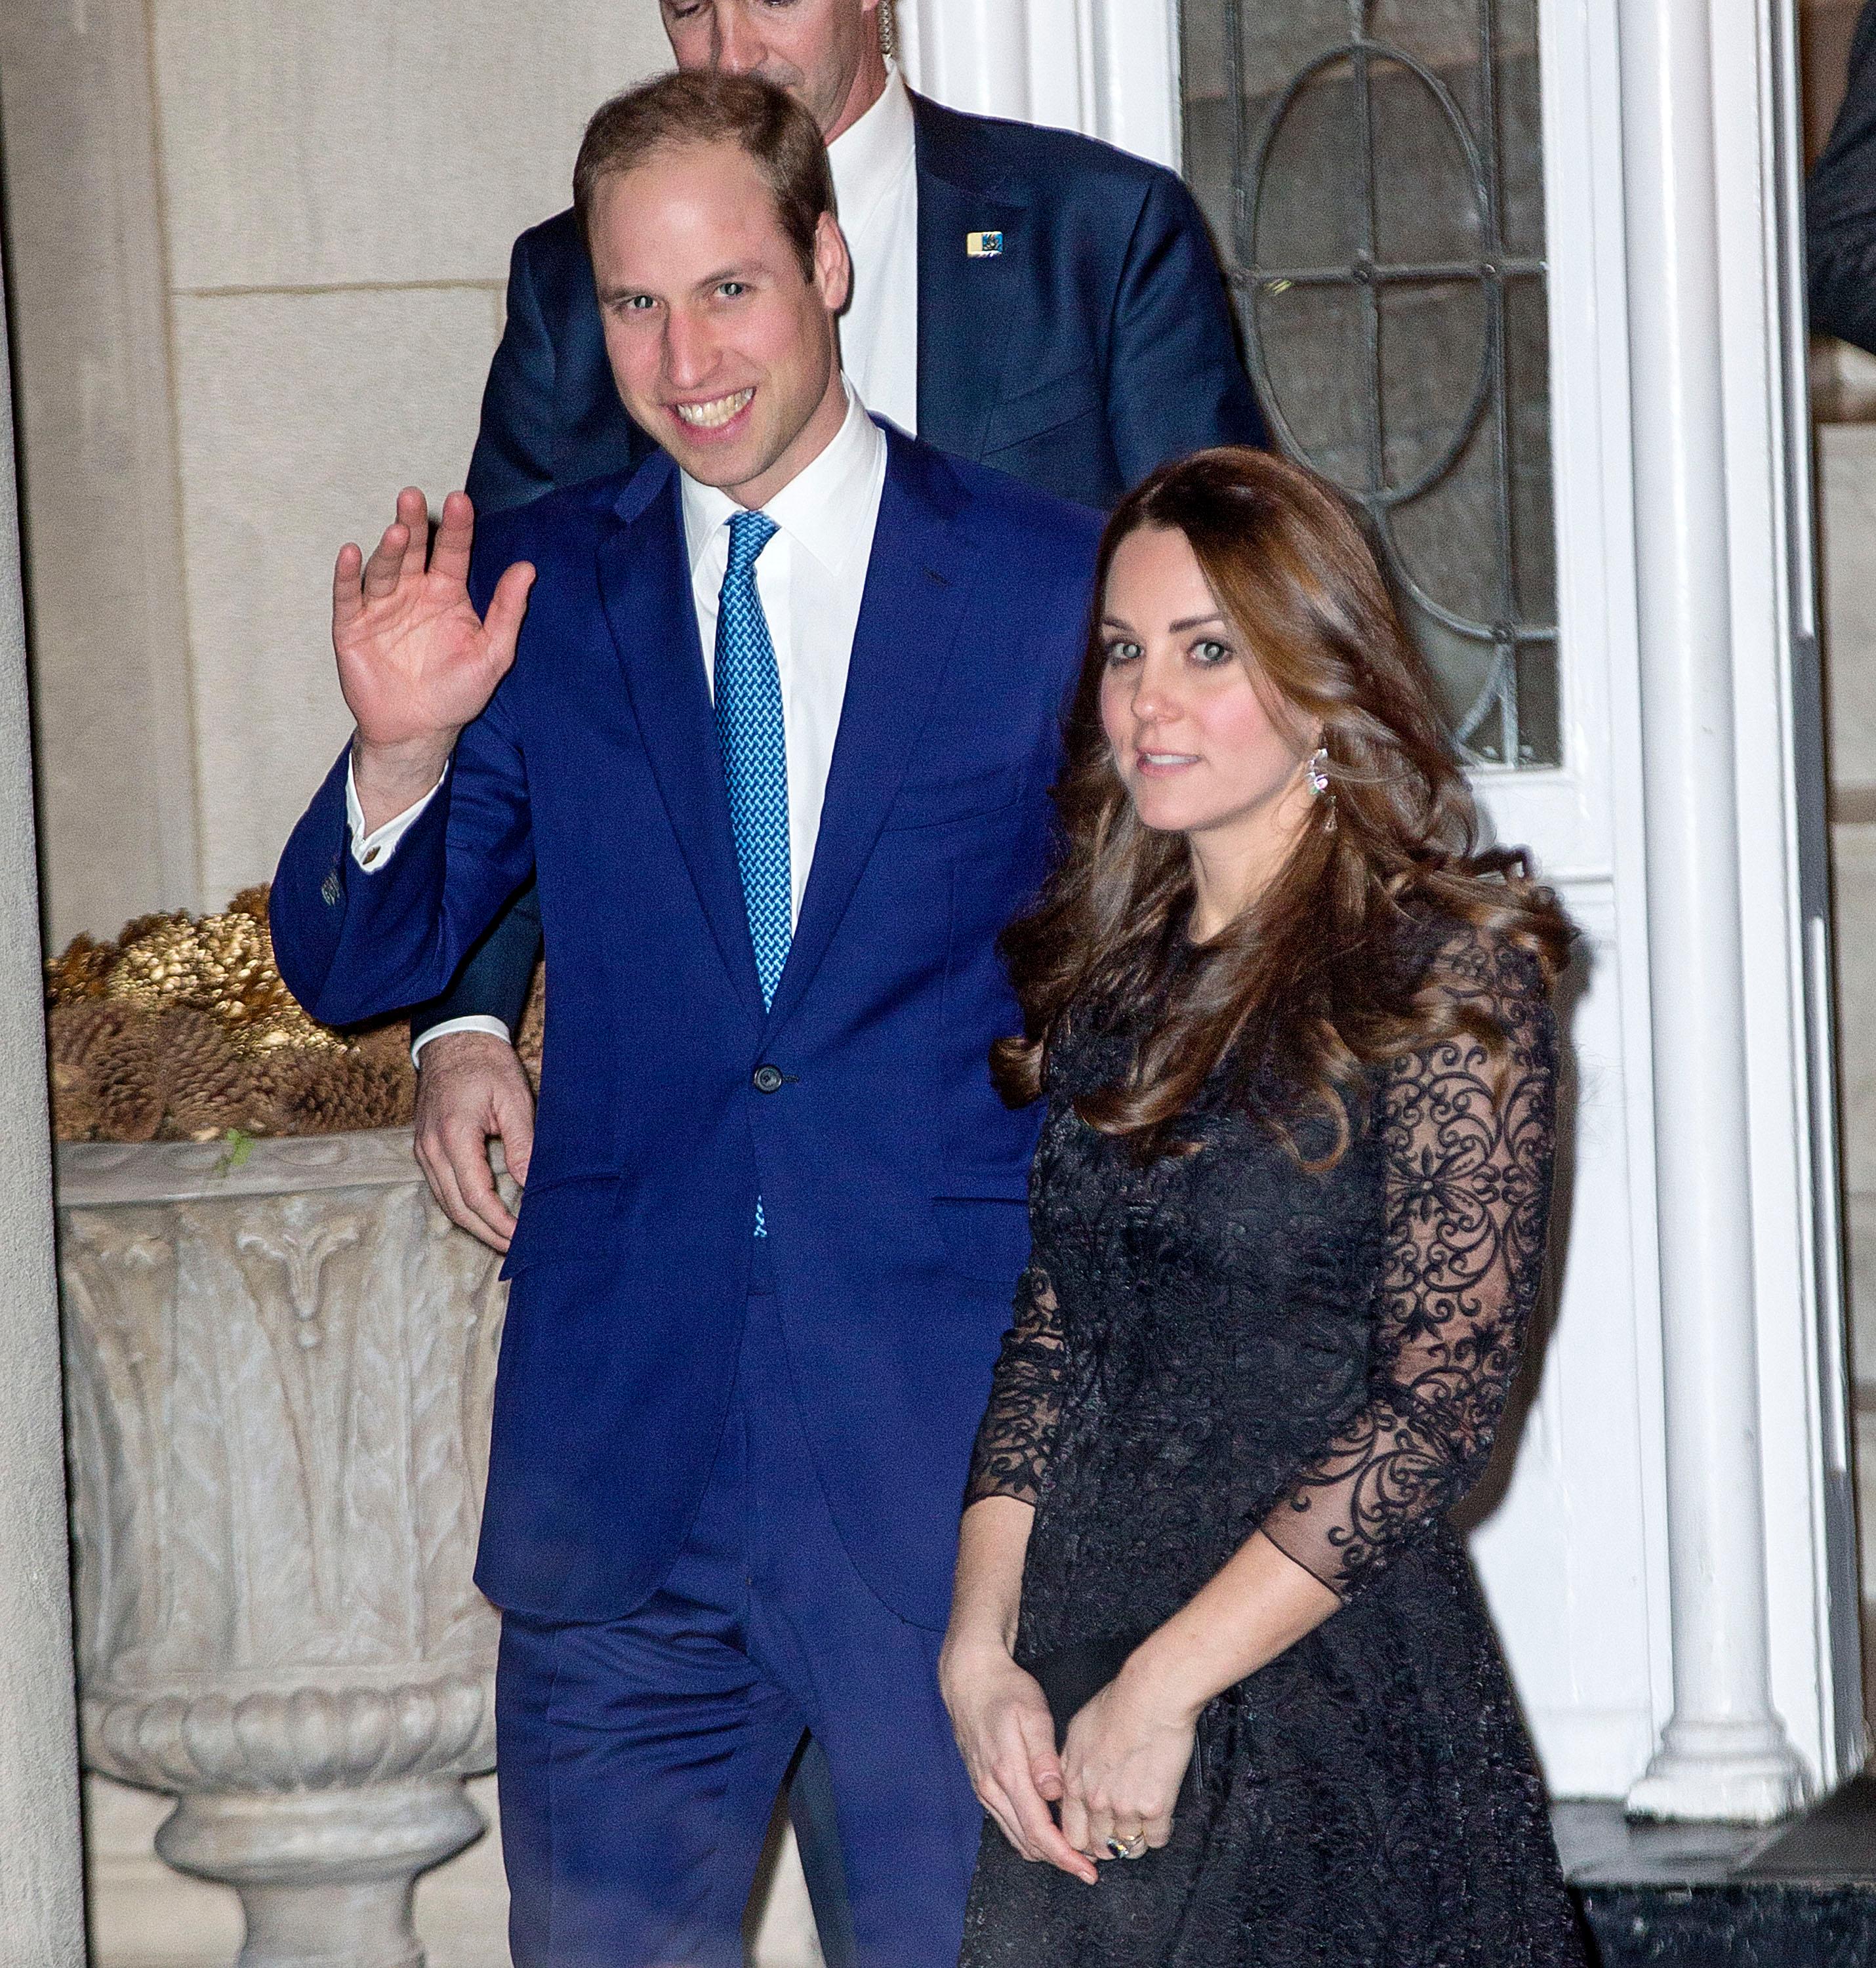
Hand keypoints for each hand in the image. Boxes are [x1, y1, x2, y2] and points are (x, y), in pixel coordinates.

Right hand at [335, 487, 535, 827]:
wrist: (419, 731)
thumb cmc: (458, 692)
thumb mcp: (493, 653)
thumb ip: (508, 610)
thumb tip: (528, 568)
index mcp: (447, 593)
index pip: (452, 552)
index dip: (457, 528)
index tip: (461, 501)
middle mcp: (413, 592)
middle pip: (413, 550)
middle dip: (414, 523)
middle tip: (414, 498)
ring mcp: (381, 607)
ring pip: (383, 569)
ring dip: (388, 549)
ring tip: (397, 531)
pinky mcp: (352, 626)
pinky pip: (348, 596)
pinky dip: (348, 575)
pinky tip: (351, 553)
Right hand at [412, 1030, 535, 1250]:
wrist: (454, 1040)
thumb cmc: (487, 1065)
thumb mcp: (513, 1099)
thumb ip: (522, 1143)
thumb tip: (532, 1185)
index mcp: (453, 1136)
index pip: (476, 1196)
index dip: (500, 1222)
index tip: (523, 1237)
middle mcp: (431, 1149)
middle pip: (457, 1209)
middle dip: (488, 1234)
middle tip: (519, 1250)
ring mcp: (423, 1150)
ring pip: (447, 1203)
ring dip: (475, 1225)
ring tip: (506, 1240)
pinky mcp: (425, 1149)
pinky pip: (442, 1189)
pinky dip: (463, 1208)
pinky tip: (485, 1216)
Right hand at [939, 1640, 1098, 1884]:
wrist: (969, 1678)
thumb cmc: (1005, 1690)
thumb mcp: (1032, 1714)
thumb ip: (1043, 1757)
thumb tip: (1054, 1795)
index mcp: (1007, 1774)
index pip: (1039, 1832)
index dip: (1065, 1857)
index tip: (1089, 1871)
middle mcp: (992, 1789)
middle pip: (1028, 1843)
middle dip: (1059, 1859)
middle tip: (1090, 1863)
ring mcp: (985, 1790)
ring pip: (1016, 1837)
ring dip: (1044, 1849)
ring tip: (1075, 1848)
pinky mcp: (982, 1786)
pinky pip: (1007, 1823)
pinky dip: (1029, 1834)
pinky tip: (1049, 1826)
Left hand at [1057, 1665, 1197, 1861]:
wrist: (1151, 1695)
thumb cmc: (1118, 1703)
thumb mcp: (1078, 1730)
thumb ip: (1070, 1762)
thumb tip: (1072, 1780)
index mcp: (1074, 1782)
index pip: (1071, 1833)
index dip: (1084, 1839)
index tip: (1095, 1835)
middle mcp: (1095, 1801)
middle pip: (1099, 1846)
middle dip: (1109, 1845)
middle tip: (1121, 1834)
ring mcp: (1124, 1807)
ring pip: (1128, 1847)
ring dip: (1136, 1841)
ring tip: (1144, 1826)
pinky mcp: (1155, 1808)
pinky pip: (1156, 1839)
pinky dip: (1159, 1832)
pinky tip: (1161, 1815)